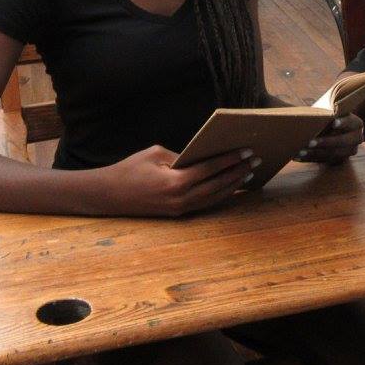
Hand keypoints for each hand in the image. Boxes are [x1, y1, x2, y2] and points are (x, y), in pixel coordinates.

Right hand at [102, 145, 256, 216]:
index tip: (246, 150)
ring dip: (233, 185)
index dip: (229, 159)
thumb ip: (183, 156)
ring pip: (214, 197)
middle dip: (238, 172)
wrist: (109, 195)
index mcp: (175, 182)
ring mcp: (180, 209)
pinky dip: (220, 195)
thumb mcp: (156, 154)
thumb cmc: (131, 169)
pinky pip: (205, 203)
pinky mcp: (178, 214)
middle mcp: (181, 199)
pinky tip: (231, 187)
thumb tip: (205, 157)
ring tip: (249, 173)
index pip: (210, 169)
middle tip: (255, 160)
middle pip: (217, 185)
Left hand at [296, 113, 363, 164]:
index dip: (343, 123)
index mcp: (356, 124)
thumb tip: (308, 113)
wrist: (334, 129)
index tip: (333, 122)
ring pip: (333, 154)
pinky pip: (324, 161)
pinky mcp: (339, 160)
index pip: (352, 123)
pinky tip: (297, 157)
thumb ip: (324, 112)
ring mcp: (349, 151)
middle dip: (325, 142)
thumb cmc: (328, 116)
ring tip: (300, 151)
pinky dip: (310, 159)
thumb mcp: (329, 111)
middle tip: (310, 142)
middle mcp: (356, 138)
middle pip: (343, 142)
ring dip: (315, 153)